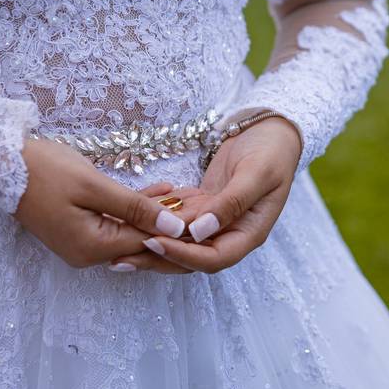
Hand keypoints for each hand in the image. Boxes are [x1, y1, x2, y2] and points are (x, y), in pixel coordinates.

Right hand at [14, 138, 187, 267]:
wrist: (2, 164)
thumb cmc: (46, 171)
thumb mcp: (94, 186)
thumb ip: (135, 208)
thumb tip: (173, 228)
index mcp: (93, 248)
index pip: (148, 244)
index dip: (177, 228)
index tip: (203, 210)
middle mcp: (88, 254)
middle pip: (141, 242)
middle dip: (170, 223)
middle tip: (200, 200)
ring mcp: (82, 243)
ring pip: (131, 231)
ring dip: (156, 213)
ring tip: (186, 192)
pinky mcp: (79, 229)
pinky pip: (116, 222)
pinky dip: (136, 208)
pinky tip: (162, 189)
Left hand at [109, 115, 302, 273]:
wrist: (273, 130)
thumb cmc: (272, 151)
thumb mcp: (257, 174)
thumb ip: (231, 204)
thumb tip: (200, 231)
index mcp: (249, 234)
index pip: (213, 259)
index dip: (182, 255)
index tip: (153, 242)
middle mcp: (230, 233)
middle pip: (190, 257)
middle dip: (156, 257)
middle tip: (120, 256)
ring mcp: (214, 220)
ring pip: (178, 239)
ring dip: (149, 239)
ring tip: (116, 239)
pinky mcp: (203, 205)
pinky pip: (175, 217)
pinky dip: (155, 215)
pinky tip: (130, 211)